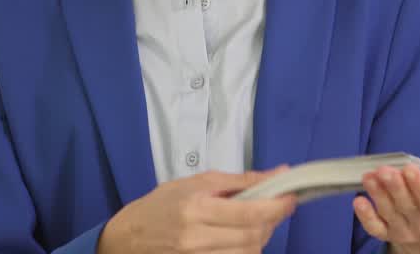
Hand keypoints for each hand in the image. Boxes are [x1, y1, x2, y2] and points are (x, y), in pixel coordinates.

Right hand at [98, 166, 297, 253]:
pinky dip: (244, 252)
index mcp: (197, 208)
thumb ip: (240, 181)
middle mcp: (197, 238)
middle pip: (254, 237)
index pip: (249, 212)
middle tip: (273, 208)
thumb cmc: (162, 205)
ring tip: (253, 223)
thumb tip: (278, 173)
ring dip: (259, 238)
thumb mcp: (197, 183)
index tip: (291, 197)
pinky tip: (239, 239)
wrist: (128, 239)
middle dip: (271, 222)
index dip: (277, 206)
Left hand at [353, 165, 419, 253]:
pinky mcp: (388, 232)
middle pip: (406, 206)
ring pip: (389, 213)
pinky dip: (365, 217)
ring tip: (369, 176)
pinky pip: (375, 228)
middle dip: (394, 187)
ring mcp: (403, 229)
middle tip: (383, 170)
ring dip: (377, 195)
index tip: (410, 168)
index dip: (419, 186)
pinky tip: (357, 200)